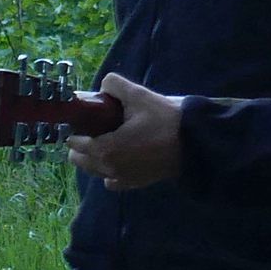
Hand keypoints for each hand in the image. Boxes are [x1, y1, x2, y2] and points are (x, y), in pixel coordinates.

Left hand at [66, 73, 184, 189]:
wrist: (196, 143)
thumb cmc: (165, 120)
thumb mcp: (138, 96)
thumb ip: (114, 86)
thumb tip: (103, 85)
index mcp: (104, 149)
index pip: (73, 143)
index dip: (75, 129)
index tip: (84, 119)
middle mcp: (108, 169)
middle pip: (79, 159)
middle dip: (81, 144)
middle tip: (96, 128)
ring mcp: (121, 179)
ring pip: (93, 170)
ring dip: (94, 157)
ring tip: (109, 140)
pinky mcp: (134, 184)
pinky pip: (111, 180)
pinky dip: (109, 171)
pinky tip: (121, 157)